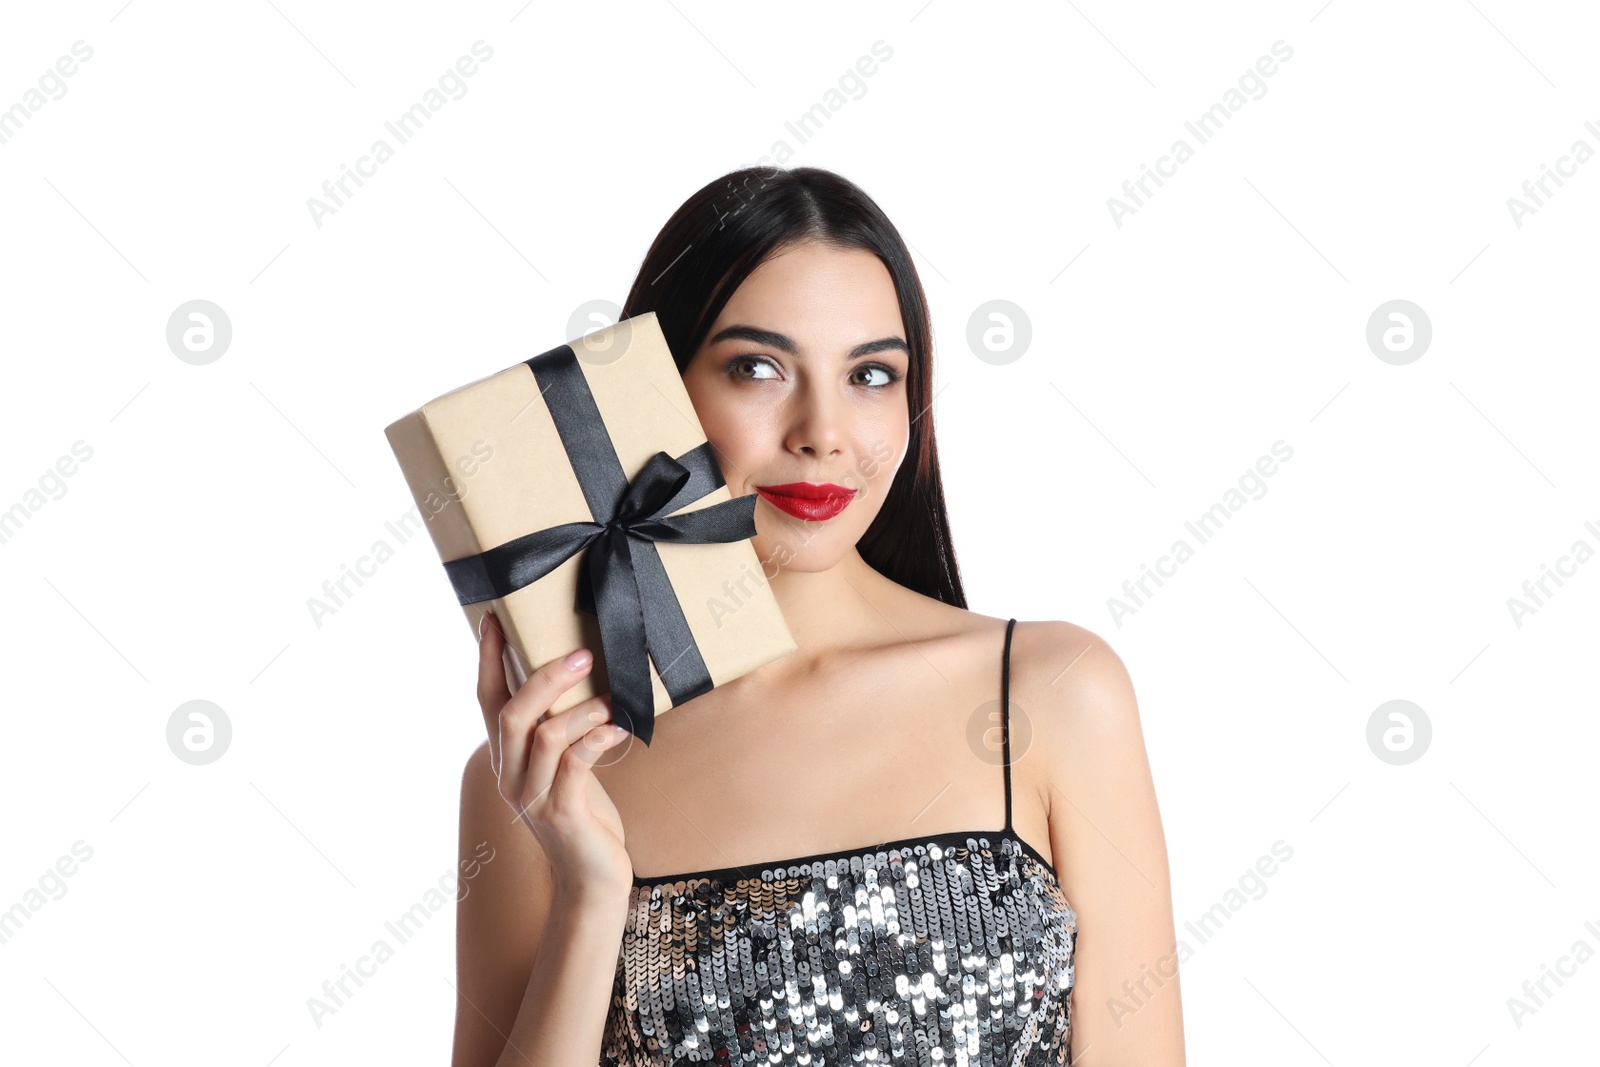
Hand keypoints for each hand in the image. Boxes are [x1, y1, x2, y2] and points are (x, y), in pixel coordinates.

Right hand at [475, 610, 633, 895]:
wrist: (591, 880)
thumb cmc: (584, 815)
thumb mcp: (564, 767)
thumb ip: (558, 731)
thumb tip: (578, 676)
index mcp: (506, 758)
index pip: (487, 699)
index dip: (488, 657)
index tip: (494, 616)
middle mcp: (510, 775)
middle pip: (511, 713)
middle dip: (544, 677)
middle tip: (581, 654)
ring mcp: (533, 797)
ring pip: (543, 736)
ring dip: (580, 709)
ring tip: (612, 697)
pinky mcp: (562, 813)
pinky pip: (575, 765)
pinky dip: (598, 739)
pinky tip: (620, 727)